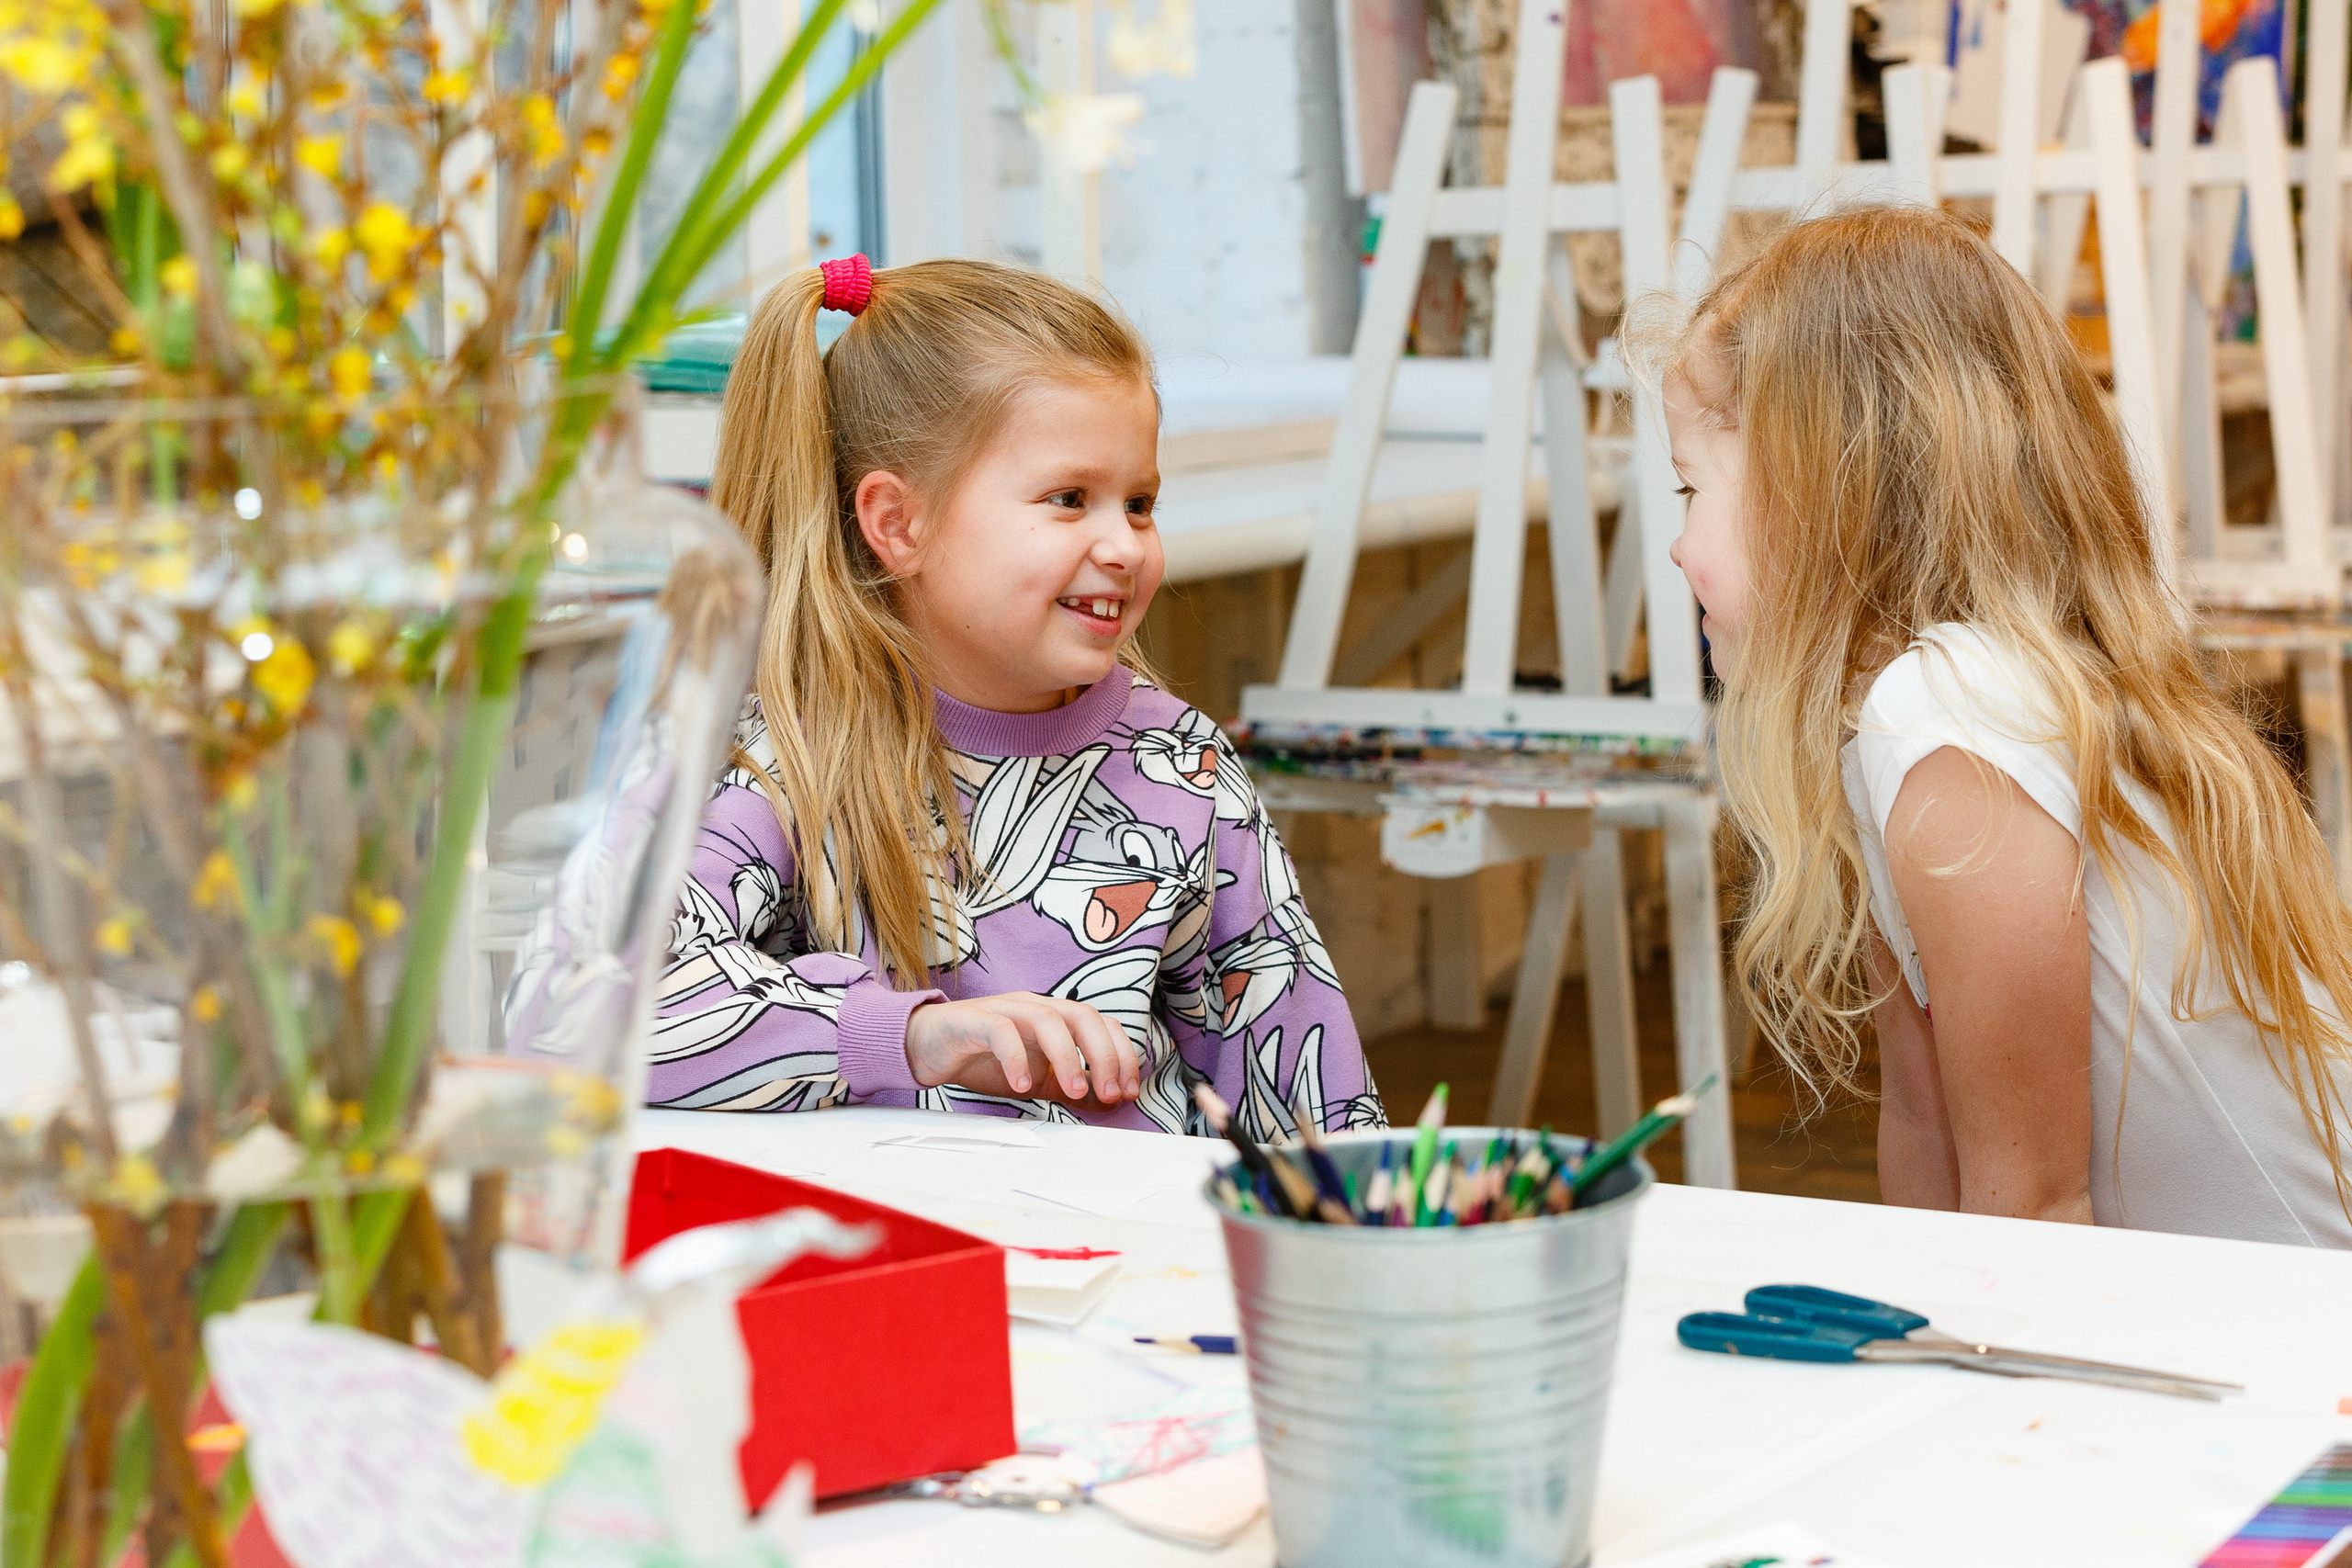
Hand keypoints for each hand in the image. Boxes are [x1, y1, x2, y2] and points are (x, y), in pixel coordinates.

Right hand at [904, 992, 1141, 1105]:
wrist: (926, 1047)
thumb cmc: (984, 1058)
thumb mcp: (1038, 1077)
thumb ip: (1071, 1086)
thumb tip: (1109, 1102)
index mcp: (1054, 1016)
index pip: (1101, 1024)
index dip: (1122, 1054)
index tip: (1129, 1090)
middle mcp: (1034, 1006)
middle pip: (1082, 1015)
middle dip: (1103, 1055)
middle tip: (1110, 1092)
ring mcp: (1004, 1009)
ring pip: (1046, 1019)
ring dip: (1067, 1056)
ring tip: (1073, 1092)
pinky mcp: (973, 1020)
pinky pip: (1000, 1030)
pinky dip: (1016, 1057)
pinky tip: (1022, 1085)